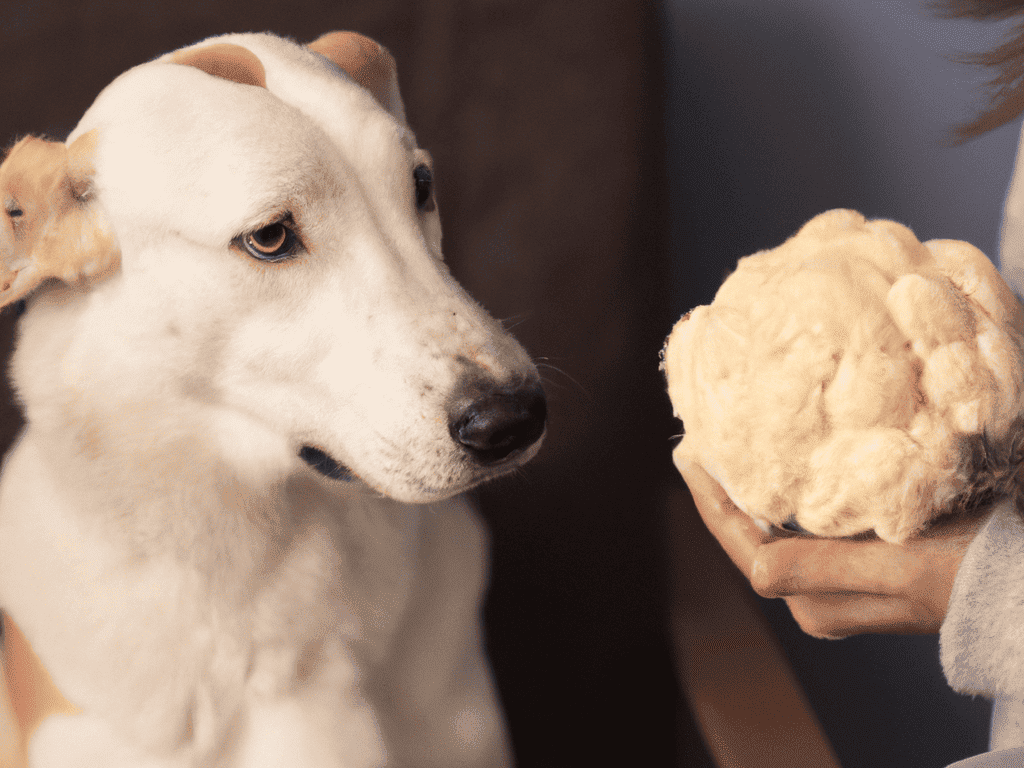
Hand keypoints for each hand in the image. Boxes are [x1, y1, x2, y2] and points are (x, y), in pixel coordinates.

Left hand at [674, 449, 989, 637]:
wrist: (1021, 589)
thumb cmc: (968, 578)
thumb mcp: (897, 574)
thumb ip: (824, 571)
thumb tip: (755, 570)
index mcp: (814, 602)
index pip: (743, 544)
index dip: (710, 498)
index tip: (687, 452)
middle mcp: (817, 593)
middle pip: (751, 536)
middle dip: (723, 491)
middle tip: (698, 442)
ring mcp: (838, 575)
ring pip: (776, 526)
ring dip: (750, 488)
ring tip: (727, 446)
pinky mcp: (862, 556)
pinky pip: (805, 520)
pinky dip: (786, 490)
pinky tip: (781, 461)